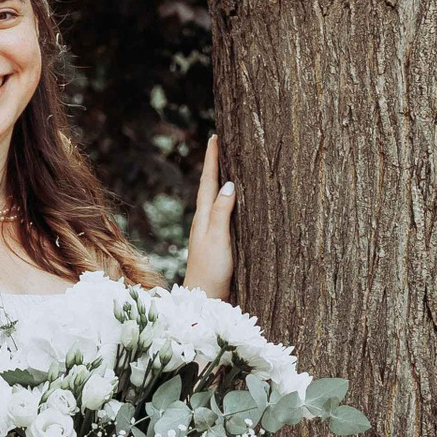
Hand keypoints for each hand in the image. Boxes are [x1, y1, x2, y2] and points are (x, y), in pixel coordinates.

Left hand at [185, 132, 236, 300]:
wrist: (204, 300)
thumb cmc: (211, 271)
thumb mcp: (217, 239)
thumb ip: (222, 212)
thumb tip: (228, 184)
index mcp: (204, 217)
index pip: (208, 181)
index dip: (213, 159)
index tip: (215, 136)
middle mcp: (205, 221)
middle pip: (210, 187)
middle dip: (215, 165)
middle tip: (220, 143)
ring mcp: (210, 233)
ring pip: (215, 199)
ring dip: (220, 181)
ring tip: (227, 165)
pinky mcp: (218, 244)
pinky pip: (223, 213)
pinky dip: (227, 201)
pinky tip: (232, 203)